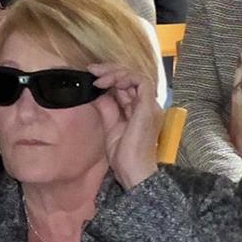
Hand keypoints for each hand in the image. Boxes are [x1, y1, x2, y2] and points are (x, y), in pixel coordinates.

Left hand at [91, 63, 163, 189]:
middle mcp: (146, 105)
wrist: (132, 171)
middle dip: (110, 70)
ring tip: (99, 77)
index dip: (109, 77)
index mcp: (138, 110)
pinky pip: (142, 82)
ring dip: (116, 72)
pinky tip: (109, 82)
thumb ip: (107, 109)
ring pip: (136, 76)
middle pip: (131, 77)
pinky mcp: (149, 107)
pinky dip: (125, 78)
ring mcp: (150, 106)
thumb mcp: (110, 126)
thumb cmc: (124, 155)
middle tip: (92, 70)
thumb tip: (98, 93)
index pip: (126, 85)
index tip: (91, 77)